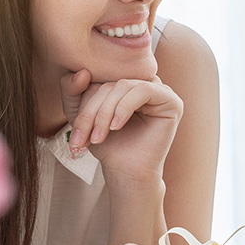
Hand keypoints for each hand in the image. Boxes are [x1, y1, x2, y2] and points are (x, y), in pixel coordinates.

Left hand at [61, 70, 182, 185]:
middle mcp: (144, 84)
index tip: (75, 134)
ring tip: (99, 137)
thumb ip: (72, 91)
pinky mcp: (172, 101)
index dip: (83, 103)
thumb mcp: (81, 116)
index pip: (99, 80)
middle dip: (92, 112)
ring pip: (123, 86)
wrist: (126, 172)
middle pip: (110, 84)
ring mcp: (160, 91)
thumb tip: (82, 72)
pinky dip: (125, 107)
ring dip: (105, 113)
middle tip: (82, 138)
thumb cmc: (109, 146)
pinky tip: (117, 127)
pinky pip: (144, 90)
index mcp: (126, 84)